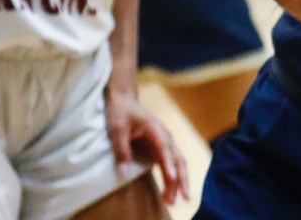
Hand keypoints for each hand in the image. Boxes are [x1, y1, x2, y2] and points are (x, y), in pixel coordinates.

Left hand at [104, 86, 188, 205]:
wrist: (124, 100)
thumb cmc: (120, 112)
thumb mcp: (117, 129)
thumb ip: (121, 151)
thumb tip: (123, 174)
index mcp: (156, 129)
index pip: (165, 148)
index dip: (169, 163)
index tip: (172, 178)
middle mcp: (165, 137)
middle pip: (178, 159)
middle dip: (181, 179)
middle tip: (184, 198)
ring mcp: (164, 144)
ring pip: (177, 164)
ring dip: (178, 182)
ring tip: (174, 202)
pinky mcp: (159, 150)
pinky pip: (169, 166)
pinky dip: (172, 180)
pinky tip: (169, 194)